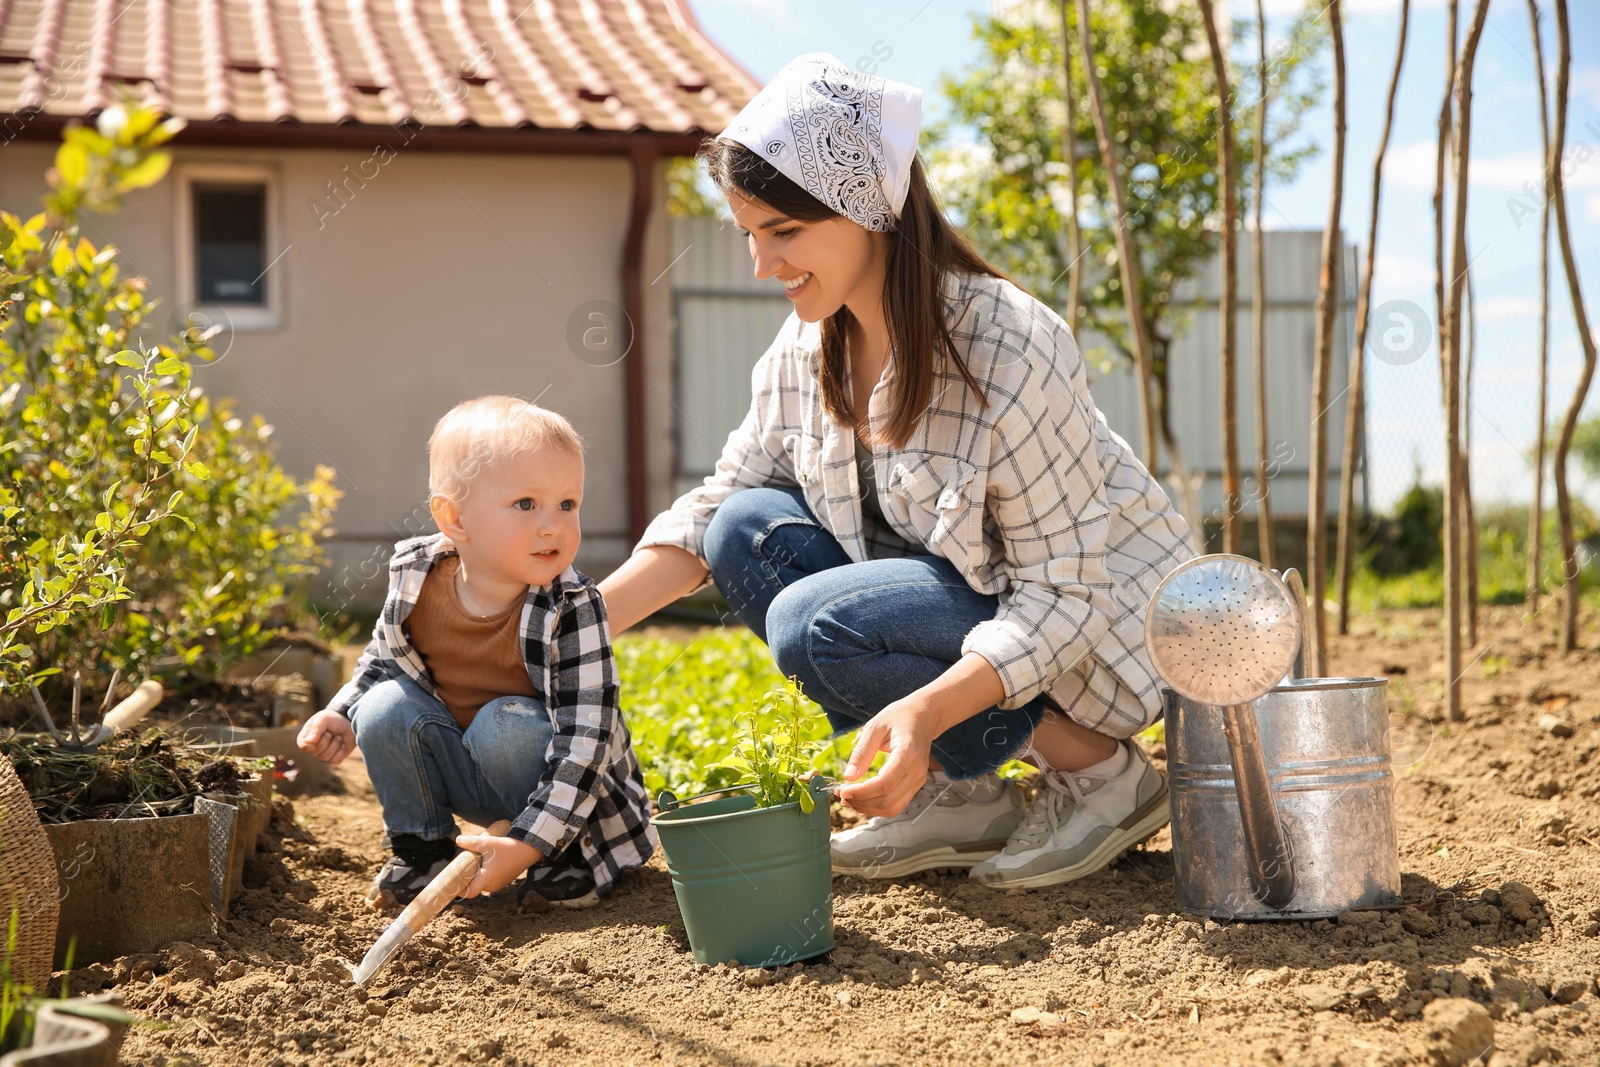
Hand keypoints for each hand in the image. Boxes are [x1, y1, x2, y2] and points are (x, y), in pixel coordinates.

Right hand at [296, 709, 355, 764]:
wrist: (349, 723)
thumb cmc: (333, 719)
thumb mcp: (324, 719)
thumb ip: (315, 729)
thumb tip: (308, 743)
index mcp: (307, 736)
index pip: (301, 744)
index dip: (306, 746)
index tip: (313, 744)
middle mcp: (313, 747)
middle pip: (314, 752)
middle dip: (325, 741)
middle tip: (330, 732)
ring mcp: (323, 754)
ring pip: (325, 757)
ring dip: (334, 744)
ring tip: (338, 736)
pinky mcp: (334, 758)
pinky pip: (335, 760)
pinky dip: (341, 751)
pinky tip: (343, 744)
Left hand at [456, 833, 542, 897]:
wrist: (528, 850)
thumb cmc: (506, 847)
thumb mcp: (487, 842)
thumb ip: (471, 842)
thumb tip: (458, 840)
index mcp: (486, 878)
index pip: (469, 892)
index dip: (460, 890)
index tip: (455, 881)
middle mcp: (492, 885)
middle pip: (474, 886)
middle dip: (468, 878)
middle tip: (465, 865)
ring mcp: (499, 884)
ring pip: (483, 883)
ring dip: (478, 875)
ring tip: (477, 862)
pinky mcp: (504, 881)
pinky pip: (491, 881)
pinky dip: (486, 874)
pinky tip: (488, 863)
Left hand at [831, 694, 936, 818]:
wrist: (924, 716)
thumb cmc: (900, 717)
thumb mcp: (875, 726)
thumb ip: (862, 752)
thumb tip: (848, 776)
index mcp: (907, 753)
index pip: (884, 784)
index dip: (862, 793)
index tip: (842, 791)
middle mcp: (916, 771)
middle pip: (887, 801)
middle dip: (861, 802)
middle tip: (841, 794)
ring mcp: (919, 780)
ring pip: (892, 808)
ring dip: (868, 808)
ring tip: (849, 798)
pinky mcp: (915, 785)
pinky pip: (896, 804)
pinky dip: (877, 806)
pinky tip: (863, 798)